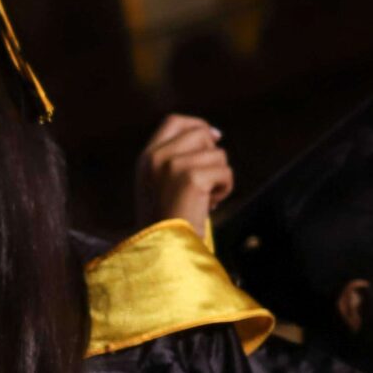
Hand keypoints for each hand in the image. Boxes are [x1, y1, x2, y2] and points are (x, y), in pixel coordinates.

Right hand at [134, 114, 232, 234]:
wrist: (161, 249)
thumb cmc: (166, 221)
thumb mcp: (161, 183)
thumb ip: (176, 159)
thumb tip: (214, 135)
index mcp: (146, 158)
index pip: (174, 122)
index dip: (198, 125)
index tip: (215, 137)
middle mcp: (156, 157)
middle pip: (201, 134)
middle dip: (213, 156)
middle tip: (207, 182)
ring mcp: (172, 166)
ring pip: (218, 154)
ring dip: (220, 177)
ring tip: (205, 199)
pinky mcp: (191, 178)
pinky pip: (226, 172)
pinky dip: (225, 189)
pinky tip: (210, 204)